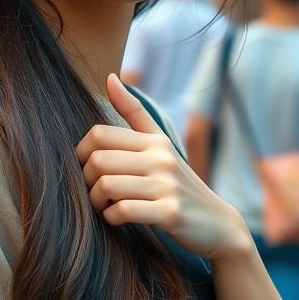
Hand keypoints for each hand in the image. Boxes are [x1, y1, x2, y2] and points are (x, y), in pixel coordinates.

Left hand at [77, 74, 251, 261]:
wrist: (217, 223)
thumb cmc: (178, 183)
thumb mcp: (160, 144)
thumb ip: (133, 112)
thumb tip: (109, 76)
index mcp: (154, 141)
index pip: (99, 134)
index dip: (82, 152)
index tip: (87, 167)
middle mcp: (161, 158)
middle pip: (99, 160)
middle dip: (86, 179)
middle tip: (94, 190)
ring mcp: (167, 185)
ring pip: (107, 185)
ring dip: (97, 200)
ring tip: (104, 205)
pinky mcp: (170, 213)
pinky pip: (124, 210)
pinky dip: (112, 217)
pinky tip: (117, 218)